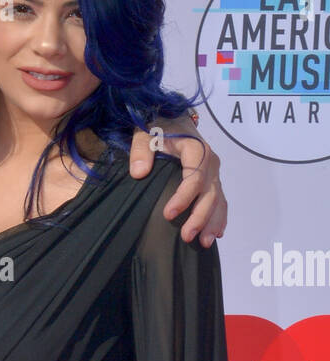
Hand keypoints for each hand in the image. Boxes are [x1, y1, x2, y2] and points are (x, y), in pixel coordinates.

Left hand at [128, 117, 226, 248]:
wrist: (172, 118)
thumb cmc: (158, 125)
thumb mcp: (145, 132)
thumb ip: (141, 150)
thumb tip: (139, 172)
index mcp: (196, 149)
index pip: (194, 177)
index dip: (183, 198)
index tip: (168, 214)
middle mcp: (210, 162)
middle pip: (209, 193)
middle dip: (199, 217)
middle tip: (186, 236)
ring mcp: (213, 172)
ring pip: (218, 200)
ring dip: (212, 222)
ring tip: (204, 243)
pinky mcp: (212, 180)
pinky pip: (221, 200)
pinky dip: (220, 217)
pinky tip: (216, 233)